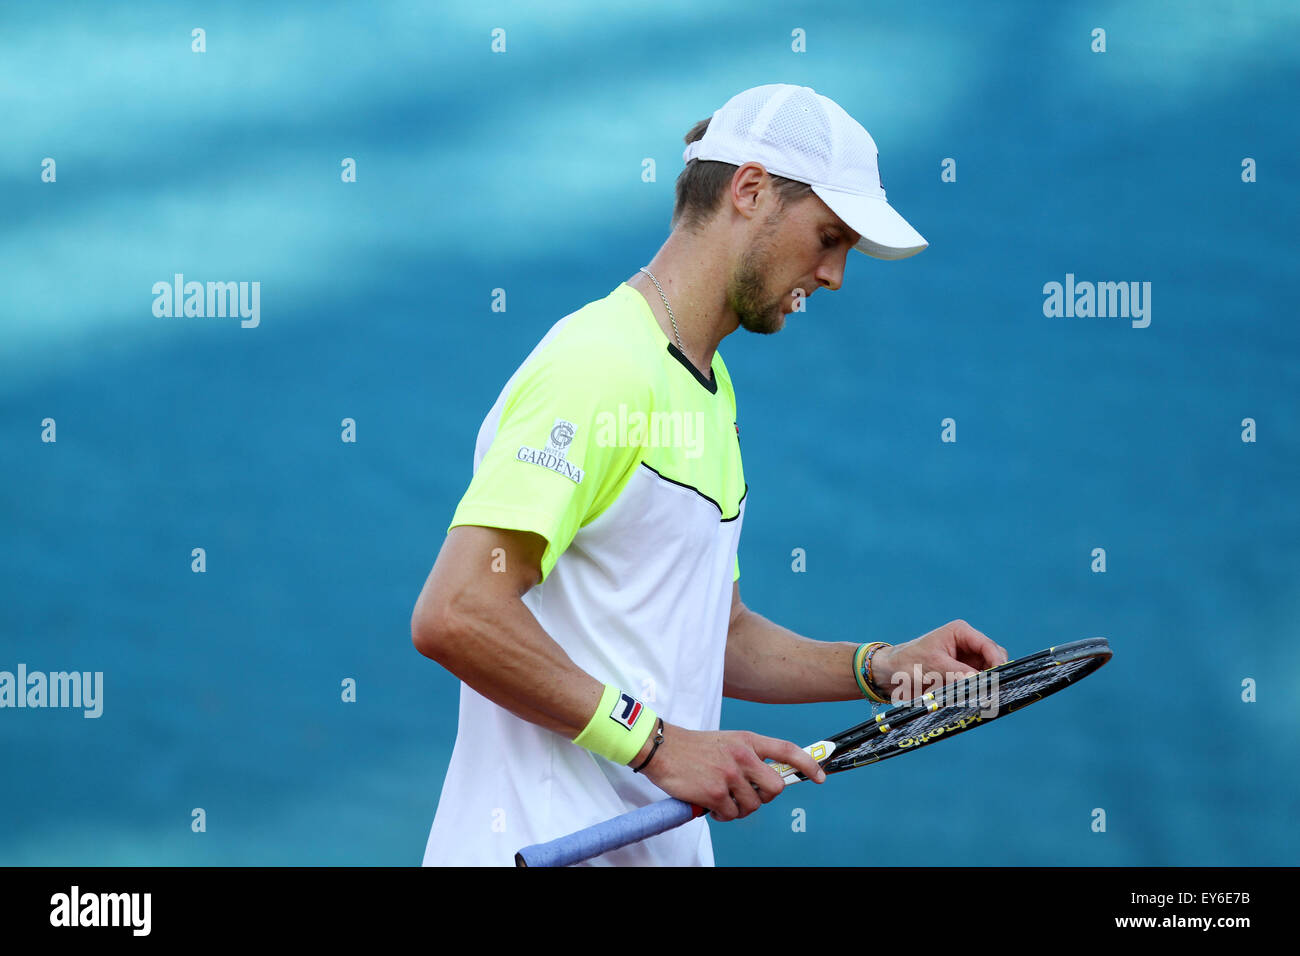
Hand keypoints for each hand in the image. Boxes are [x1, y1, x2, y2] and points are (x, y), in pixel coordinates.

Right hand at [638, 725, 825, 821]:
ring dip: (739, 808)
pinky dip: (723, 815)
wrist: (661, 748)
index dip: (807, 764)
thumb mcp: (726, 741)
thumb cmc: (692, 747)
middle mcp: (743, 756)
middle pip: (776, 787)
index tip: (820, 776)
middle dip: (765, 797)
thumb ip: (747, 755)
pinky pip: (732, 815)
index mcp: (747, 740)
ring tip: (723, 800)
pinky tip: (710, 805)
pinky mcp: (716, 792)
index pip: (787, 750)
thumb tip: (766, 779)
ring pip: (753, 805)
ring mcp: (730, 775)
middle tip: (748, 796)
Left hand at [871, 619, 1007, 702]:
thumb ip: (960, 674)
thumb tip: (982, 684)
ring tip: (982, 698)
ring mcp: (965, 660)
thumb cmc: (907, 663)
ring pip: (988, 673)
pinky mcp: (962, 675)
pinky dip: (978, 692)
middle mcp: (966, 644)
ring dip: (986, 685)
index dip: (997, 663)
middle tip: (992, 692)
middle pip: (993, 659)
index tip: (999, 681)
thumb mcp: (934, 667)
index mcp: (960, 632)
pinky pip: (977, 684)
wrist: (889, 675)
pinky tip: (974, 700)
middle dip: (994, 674)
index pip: (988, 646)